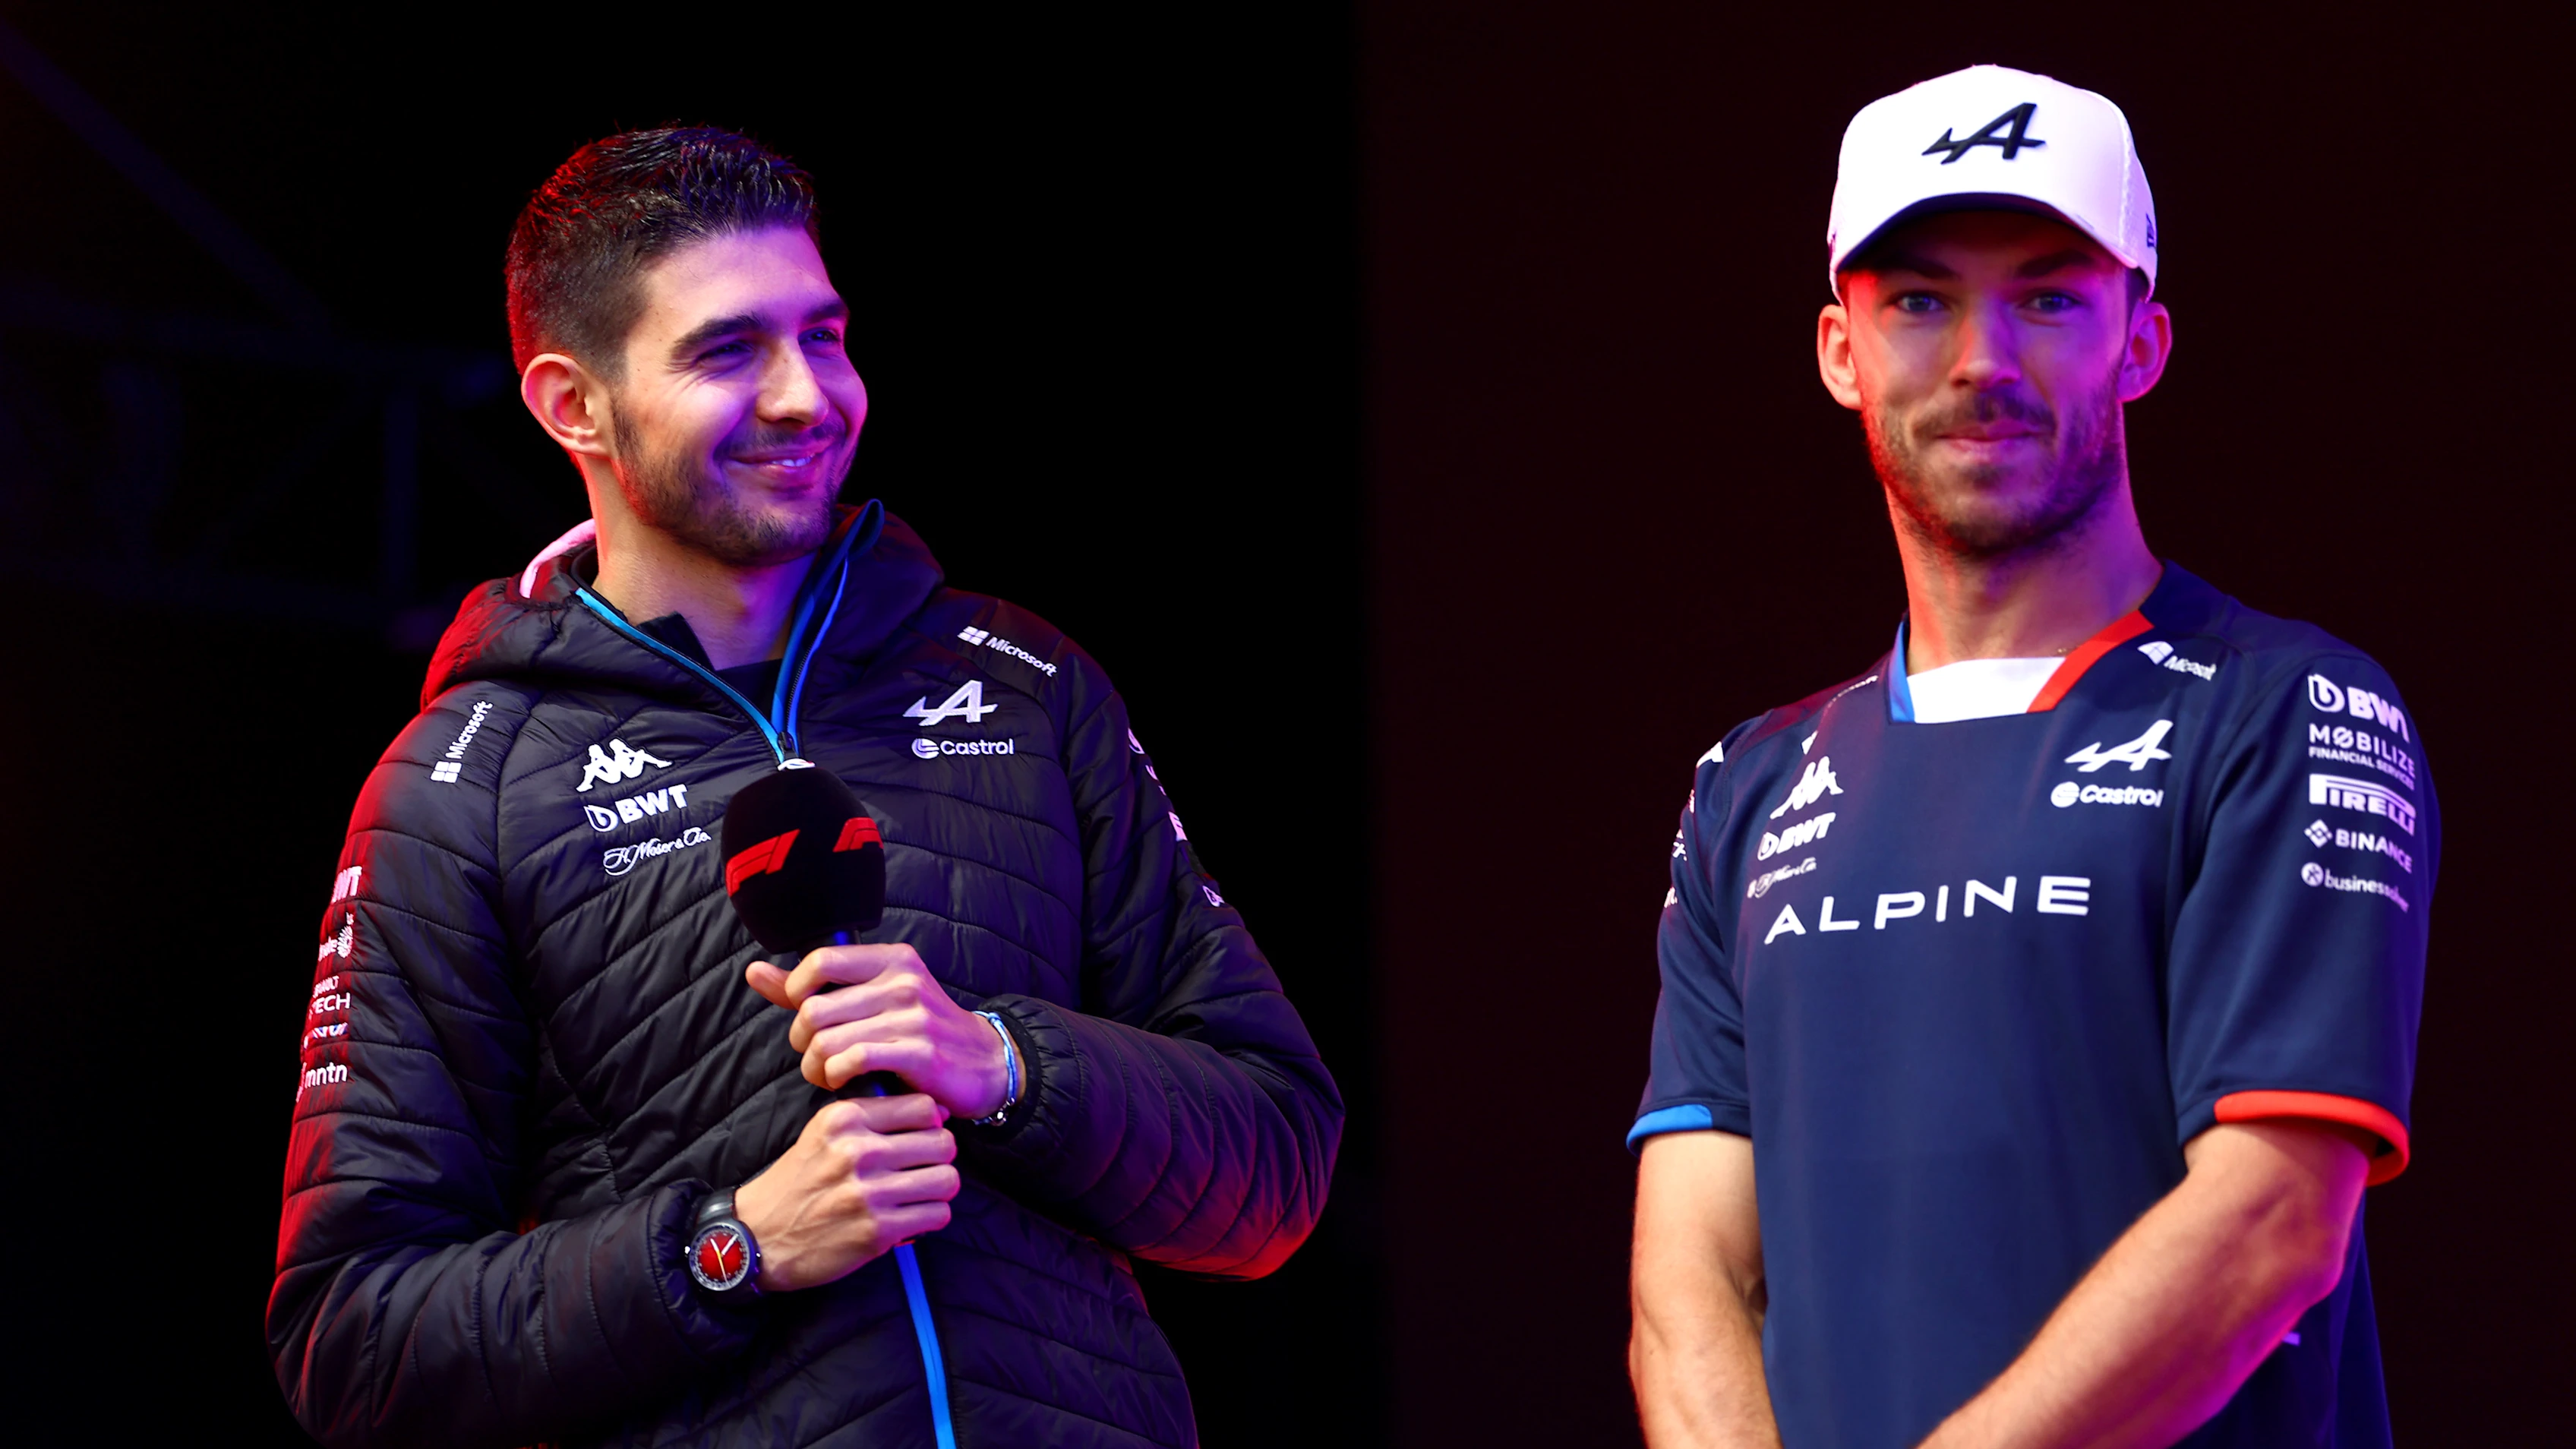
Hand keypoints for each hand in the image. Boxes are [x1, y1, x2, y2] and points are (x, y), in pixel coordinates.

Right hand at [732, 1093, 959, 1291]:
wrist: (758, 1236)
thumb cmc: (798, 1182)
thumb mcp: (824, 1132)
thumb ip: (872, 1117)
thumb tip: (938, 1112)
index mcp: (845, 1118)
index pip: (924, 1106)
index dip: (933, 1123)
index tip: (922, 1137)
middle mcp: (858, 1151)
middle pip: (943, 1142)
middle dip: (939, 1158)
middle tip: (924, 1170)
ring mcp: (869, 1192)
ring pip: (948, 1179)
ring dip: (939, 1189)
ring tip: (920, 1194)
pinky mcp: (877, 1231)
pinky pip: (937, 1215)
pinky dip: (930, 1218)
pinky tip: (911, 1218)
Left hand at [745, 943, 1008, 1119]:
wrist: (983, 1064)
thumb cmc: (919, 1031)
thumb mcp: (874, 998)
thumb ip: (813, 988)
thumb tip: (755, 971)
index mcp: (891, 959)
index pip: (820, 962)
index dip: (797, 991)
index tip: (806, 1015)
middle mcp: (903, 980)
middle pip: (815, 1010)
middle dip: (803, 1041)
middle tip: (814, 1056)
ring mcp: (913, 1015)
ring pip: (828, 1040)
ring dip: (816, 1067)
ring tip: (828, 1074)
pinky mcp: (919, 1052)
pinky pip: (853, 1061)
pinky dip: (837, 1077)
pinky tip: (844, 1082)